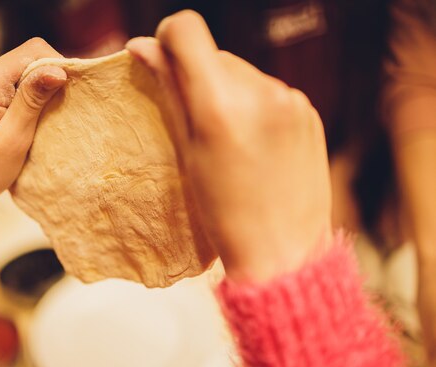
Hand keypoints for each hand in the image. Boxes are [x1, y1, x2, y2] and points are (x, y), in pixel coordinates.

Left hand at [0, 38, 66, 228]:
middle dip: (47, 82)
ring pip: (23, 70)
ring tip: (39, 122)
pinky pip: (14, 81)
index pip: (32, 52)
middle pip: (28, 59)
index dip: (57, 67)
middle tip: (54, 115)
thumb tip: (58, 69)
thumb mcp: (14, 138)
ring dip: (38, 92)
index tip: (70, 95)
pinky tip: (28, 119)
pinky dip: (27, 97)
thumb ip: (33, 100)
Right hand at [127, 11, 331, 281]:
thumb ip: (168, 92)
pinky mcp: (307, 110)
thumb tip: (143, 48)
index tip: (163, 63)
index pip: (186, 30)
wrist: (284, 251)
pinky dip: (253, 105)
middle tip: (196, 122)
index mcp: (221, 106)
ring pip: (241, 71)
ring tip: (229, 139)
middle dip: (199, 77)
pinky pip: (267, 89)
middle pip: (215, 54)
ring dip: (227, 92)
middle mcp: (261, 92)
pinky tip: (254, 142)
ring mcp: (290, 99)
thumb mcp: (186, 154)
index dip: (168, 40)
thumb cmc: (224, 213)